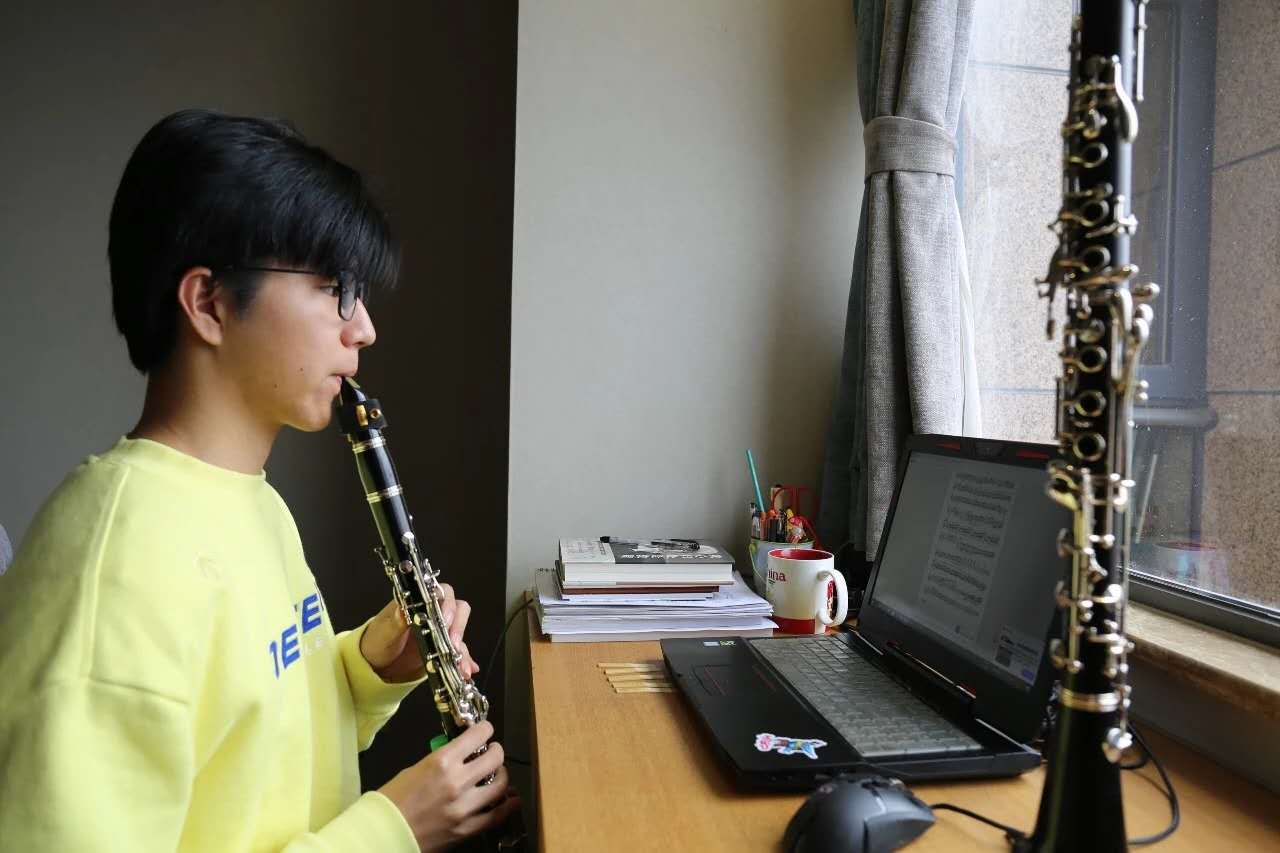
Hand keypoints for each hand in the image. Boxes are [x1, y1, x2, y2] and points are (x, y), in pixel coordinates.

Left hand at [360, 585, 479, 682]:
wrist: (374, 664)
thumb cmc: (376, 641)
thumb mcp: (383, 632)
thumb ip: (395, 622)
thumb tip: (403, 610)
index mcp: (417, 602)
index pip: (440, 594)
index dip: (447, 605)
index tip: (446, 621)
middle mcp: (432, 613)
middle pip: (457, 610)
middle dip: (459, 627)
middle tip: (454, 644)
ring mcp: (439, 631)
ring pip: (459, 633)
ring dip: (463, 649)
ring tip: (461, 667)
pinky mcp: (442, 648)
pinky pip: (458, 652)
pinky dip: (463, 661)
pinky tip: (466, 670)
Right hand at [379, 721, 521, 851]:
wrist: (383, 834)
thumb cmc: (392, 800)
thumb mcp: (415, 769)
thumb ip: (442, 762)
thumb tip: (460, 757)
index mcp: (441, 762)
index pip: (477, 736)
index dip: (485, 730)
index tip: (486, 730)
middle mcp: (457, 782)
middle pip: (495, 758)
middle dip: (496, 751)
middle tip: (493, 752)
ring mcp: (464, 808)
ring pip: (501, 786)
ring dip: (502, 776)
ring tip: (498, 774)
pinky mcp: (467, 829)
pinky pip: (497, 815)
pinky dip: (507, 805)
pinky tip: (510, 800)